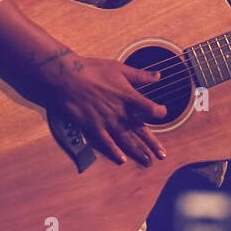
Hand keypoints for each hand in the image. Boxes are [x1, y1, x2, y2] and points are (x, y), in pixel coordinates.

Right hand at [36, 53, 167, 165]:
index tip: (163, 113)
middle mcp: (120, 112)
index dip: (159, 112)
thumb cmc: (93, 69)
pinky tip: (122, 160)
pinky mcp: (92, 126)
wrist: (67, 77)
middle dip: (152, 144)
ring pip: (126, 139)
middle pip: (140, 130)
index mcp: (128, 96)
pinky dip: (114, 152)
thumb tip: (159, 76)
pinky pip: (106, 142)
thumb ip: (140, 75)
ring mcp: (106, 121)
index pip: (149, 109)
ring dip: (138, 151)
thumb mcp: (120, 68)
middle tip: (162, 155)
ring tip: (148, 161)